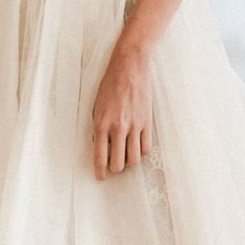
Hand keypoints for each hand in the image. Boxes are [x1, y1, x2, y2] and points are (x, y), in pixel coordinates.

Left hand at [91, 35, 152, 180]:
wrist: (130, 67)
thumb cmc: (111, 84)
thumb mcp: (96, 106)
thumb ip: (98, 127)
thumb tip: (101, 145)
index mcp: (101, 124)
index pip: (100, 156)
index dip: (100, 171)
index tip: (100, 177)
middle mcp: (118, 128)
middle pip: (118, 163)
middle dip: (115, 169)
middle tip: (114, 167)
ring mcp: (134, 126)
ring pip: (133, 159)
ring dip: (128, 162)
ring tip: (125, 157)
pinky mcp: (147, 122)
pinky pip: (146, 147)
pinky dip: (141, 152)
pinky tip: (137, 147)